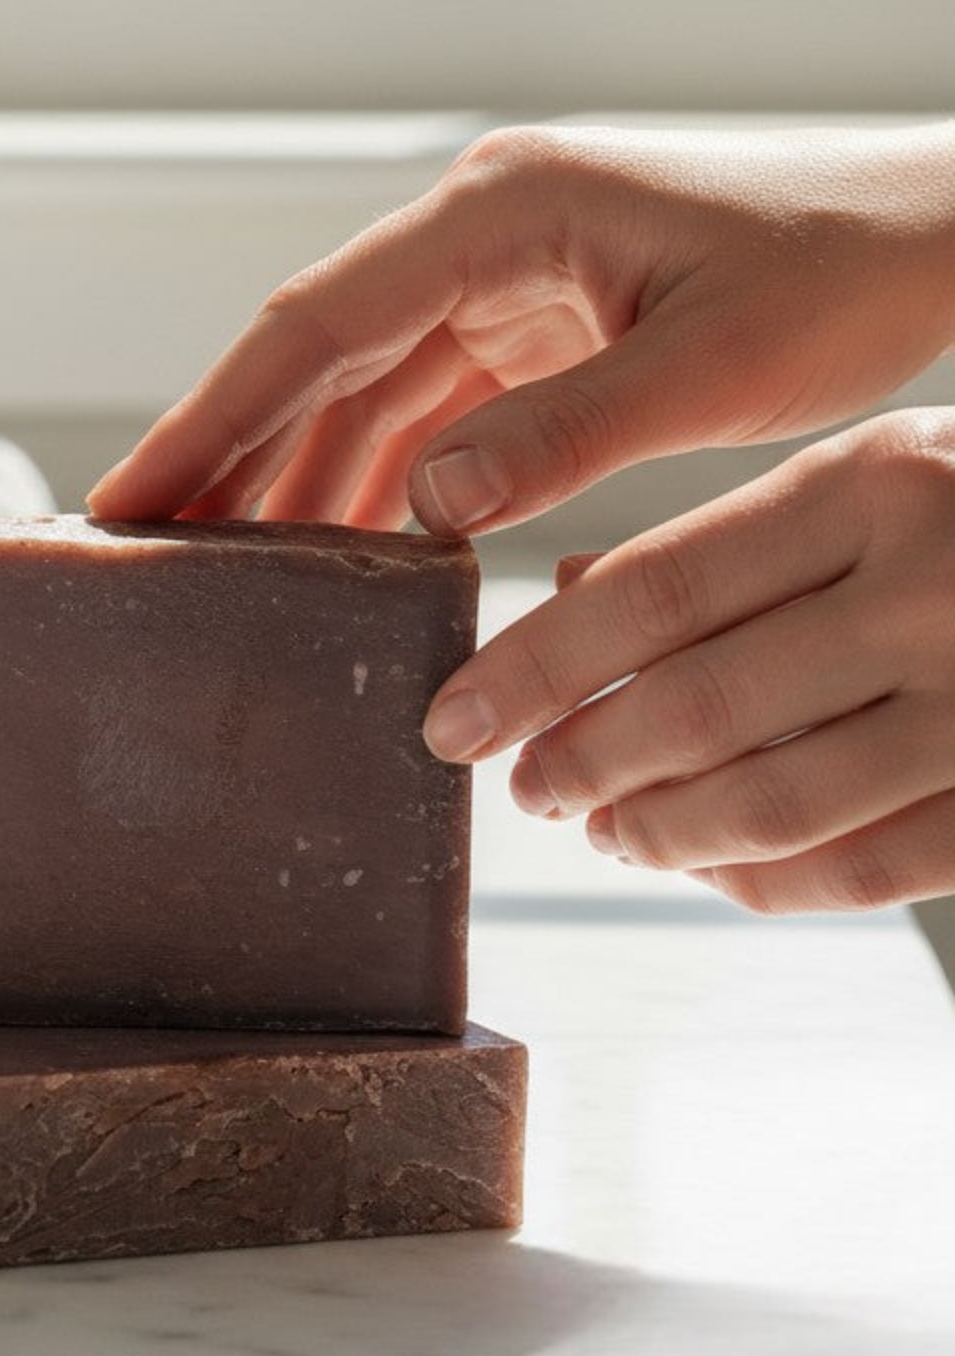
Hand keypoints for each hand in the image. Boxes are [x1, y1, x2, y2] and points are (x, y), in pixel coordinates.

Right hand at [86, 123, 954, 534]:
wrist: (936, 238)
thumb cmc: (848, 272)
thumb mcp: (716, 364)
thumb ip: (565, 433)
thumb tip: (422, 506)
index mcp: (501, 211)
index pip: (316, 322)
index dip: (212, 416)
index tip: (134, 497)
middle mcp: (478, 233)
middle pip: (311, 356)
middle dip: (225, 454)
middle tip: (143, 553)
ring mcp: (496, 279)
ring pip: (355, 390)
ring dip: (292, 478)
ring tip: (224, 575)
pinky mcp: (525, 327)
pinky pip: (418, 409)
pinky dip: (372, 480)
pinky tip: (338, 551)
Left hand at [425, 411, 954, 912]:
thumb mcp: (879, 474)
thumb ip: (733, 539)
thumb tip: (571, 602)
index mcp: (881, 480)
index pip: (655, 592)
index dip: (534, 669)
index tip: (450, 719)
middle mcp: (941, 583)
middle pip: (700, 707)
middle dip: (582, 761)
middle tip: (525, 784)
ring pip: (777, 803)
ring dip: (663, 831)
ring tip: (603, 828)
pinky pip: (872, 865)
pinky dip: (770, 881)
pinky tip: (713, 869)